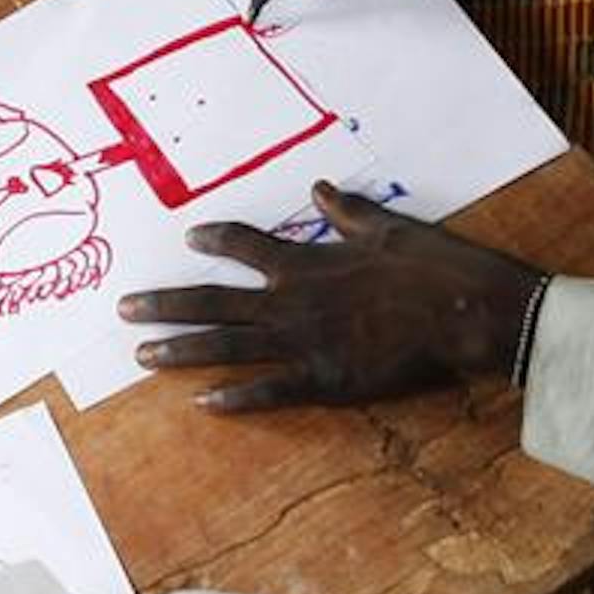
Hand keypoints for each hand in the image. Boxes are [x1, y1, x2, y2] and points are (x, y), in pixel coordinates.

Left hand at [120, 182, 544, 414]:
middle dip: (167, 305)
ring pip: (229, 348)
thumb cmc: (435, 266)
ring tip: (143, 355)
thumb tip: (320, 189)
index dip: (216, 240)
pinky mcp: (329, 381)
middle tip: (124, 309)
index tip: (189, 237)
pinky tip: (203, 404)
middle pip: (216, 302)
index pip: (248, 246)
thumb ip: (348, 211)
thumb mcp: (389, 227)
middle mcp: (295, 301)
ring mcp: (307, 344)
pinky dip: (236, 399)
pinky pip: (271, 392)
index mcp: (310, 262)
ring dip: (182, 351)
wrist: (468, 312)